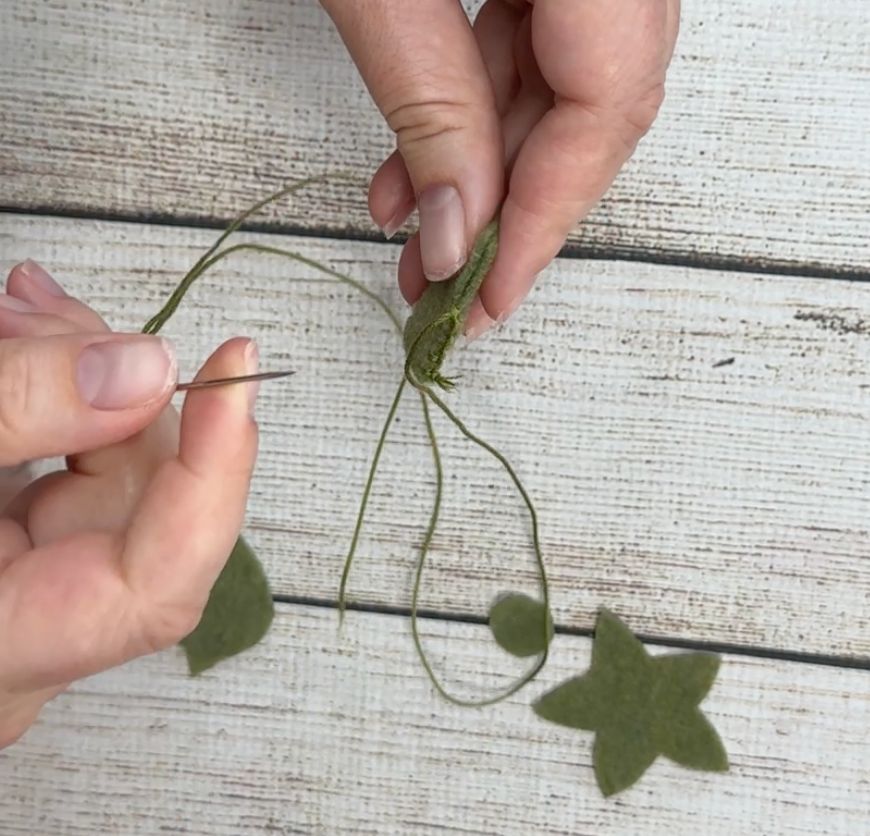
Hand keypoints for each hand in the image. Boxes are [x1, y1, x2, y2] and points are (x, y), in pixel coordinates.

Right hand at [0, 261, 258, 747]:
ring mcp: (26, 594)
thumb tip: (146, 367)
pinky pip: (69, 473)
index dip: (214, 477)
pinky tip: (22, 336)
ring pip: (110, 477)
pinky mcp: (17, 555)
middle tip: (40, 303)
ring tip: (18, 306)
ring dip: (78, 379)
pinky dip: (55, 402)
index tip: (238, 370)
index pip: (156, 587)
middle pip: (139, 506)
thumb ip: (9, 410)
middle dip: (113, 387)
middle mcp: (27, 640)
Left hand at [322, 0, 678, 337]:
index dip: (545, 221)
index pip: (606, 112)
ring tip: (411, 236)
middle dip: (503, 214)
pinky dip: (468, 112)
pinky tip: (414, 165)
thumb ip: (430, 103)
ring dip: (474, 174)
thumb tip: (457, 234)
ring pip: (557, 92)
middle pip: (591, 115)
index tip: (489, 299)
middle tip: (443, 289)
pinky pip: (531, 51)